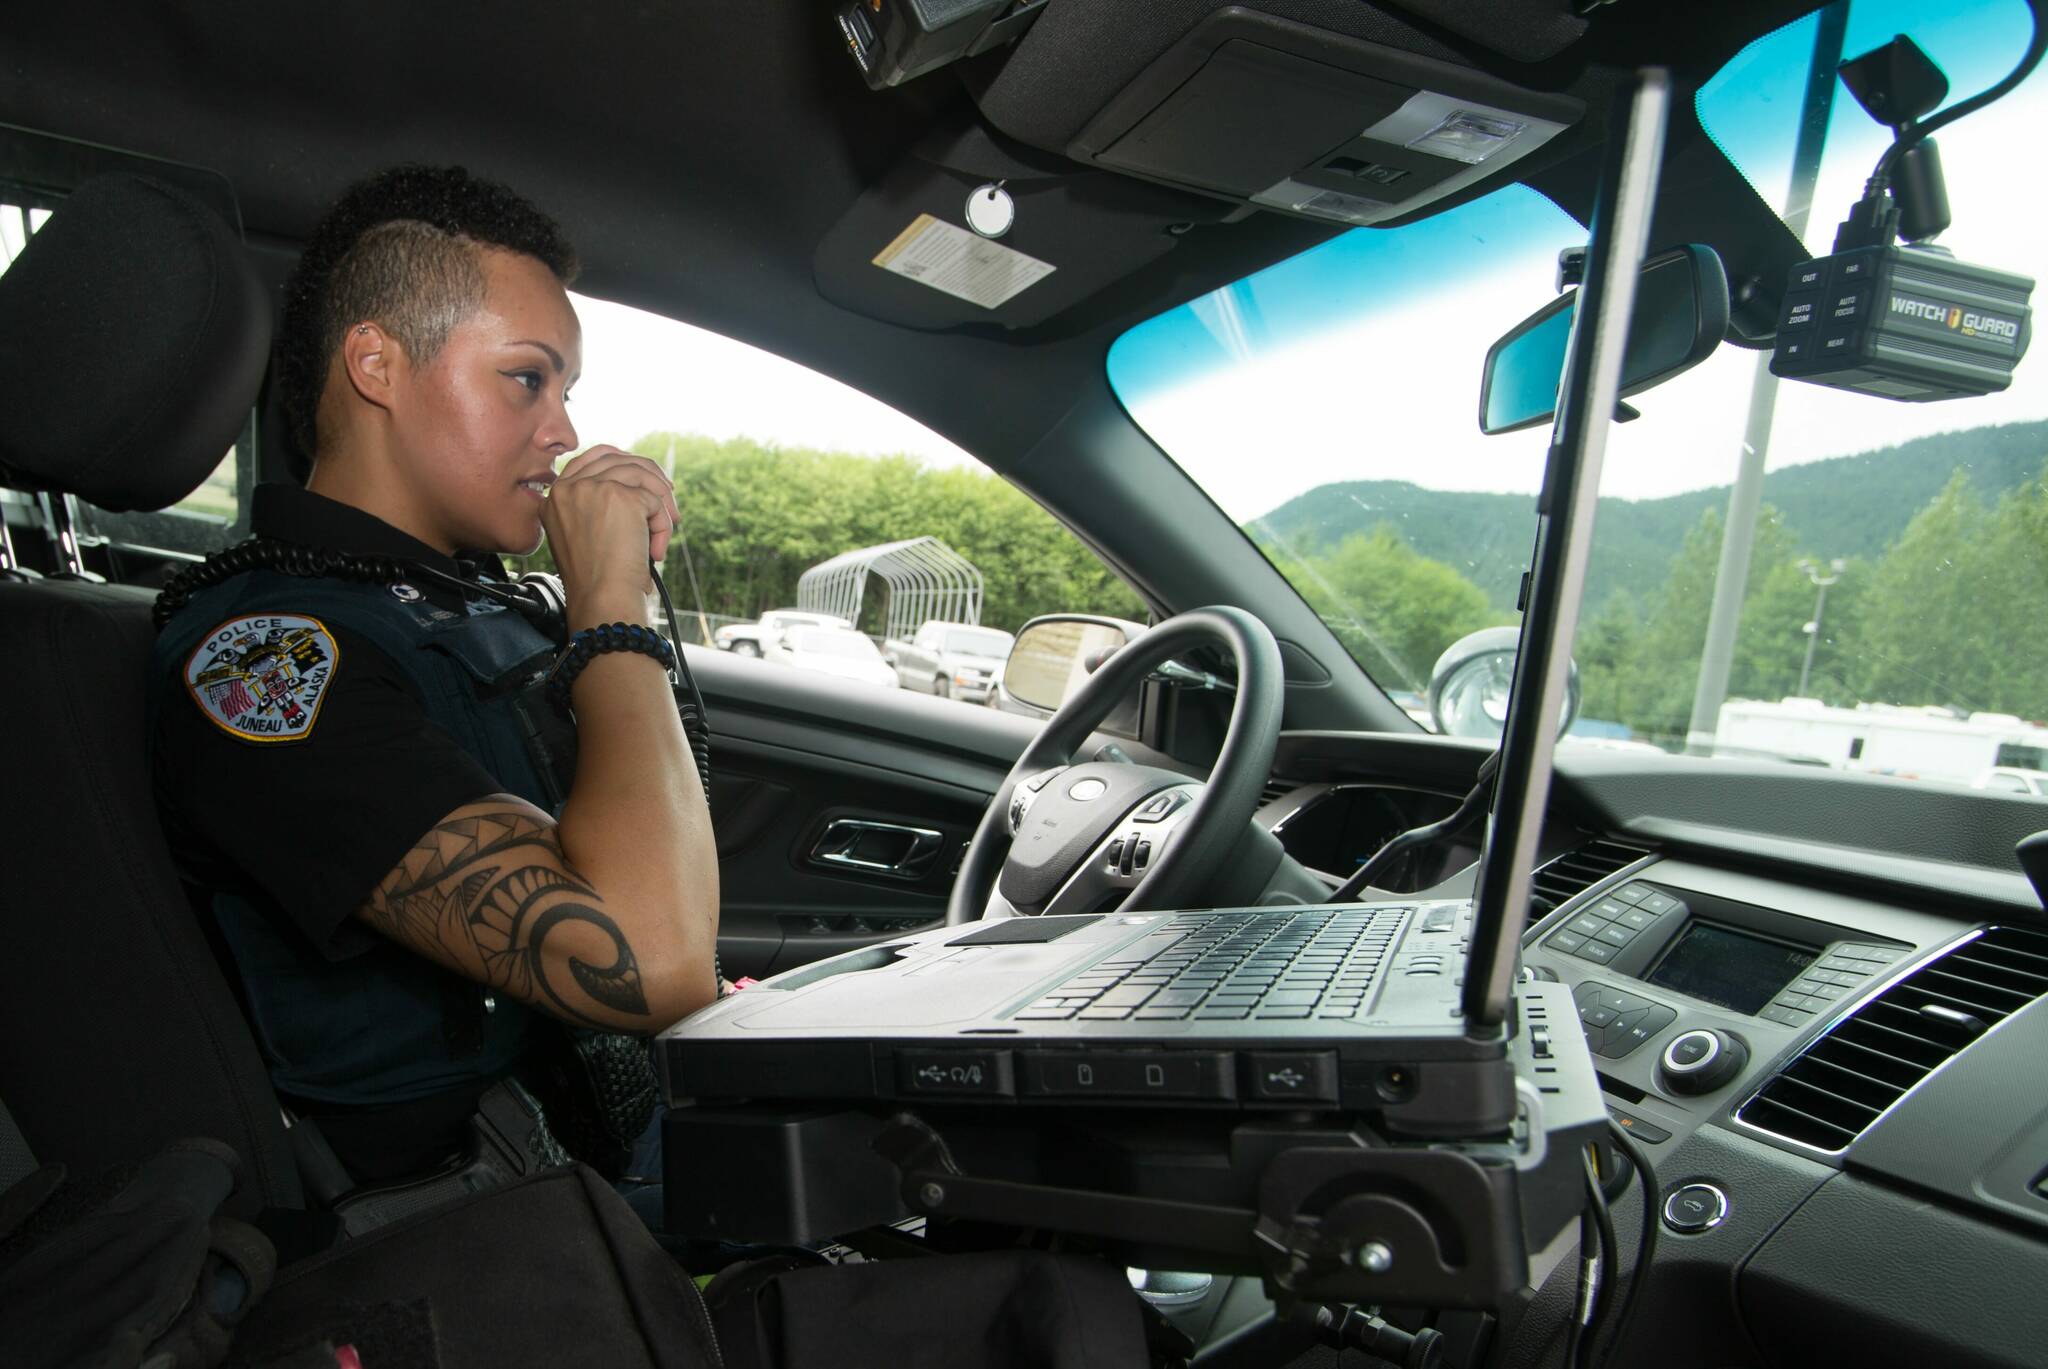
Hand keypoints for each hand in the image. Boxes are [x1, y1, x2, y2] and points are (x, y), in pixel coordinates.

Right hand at [540, 446, 679, 614]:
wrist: (601, 599)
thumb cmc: (596, 581)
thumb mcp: (584, 537)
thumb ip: (596, 507)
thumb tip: (639, 489)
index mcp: (555, 498)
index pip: (590, 459)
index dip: (621, 462)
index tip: (644, 478)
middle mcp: (569, 488)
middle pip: (618, 459)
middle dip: (649, 476)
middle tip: (668, 499)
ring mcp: (593, 488)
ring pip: (641, 476)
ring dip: (661, 504)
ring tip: (663, 534)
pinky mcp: (621, 496)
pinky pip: (655, 500)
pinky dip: (663, 526)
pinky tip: (656, 552)